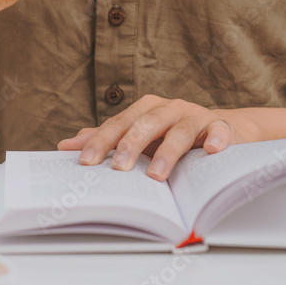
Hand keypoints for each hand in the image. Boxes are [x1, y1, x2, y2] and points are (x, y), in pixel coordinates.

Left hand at [56, 95, 256, 180]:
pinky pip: (219, 131)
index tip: (85, 162)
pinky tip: (211, 151)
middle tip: (118, 169)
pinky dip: (216, 139)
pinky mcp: (220, 127)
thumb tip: (65, 146)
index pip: (118, 124)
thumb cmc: (171, 136)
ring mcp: (195, 116)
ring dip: (167, 153)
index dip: (101, 141)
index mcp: (145, 109)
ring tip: (156, 176)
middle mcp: (169, 108)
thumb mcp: (138, 137)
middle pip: (146, 123)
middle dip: (130, 145)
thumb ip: (105, 140)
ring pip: (179, 131)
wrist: (218, 130)